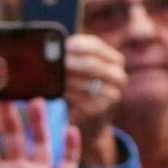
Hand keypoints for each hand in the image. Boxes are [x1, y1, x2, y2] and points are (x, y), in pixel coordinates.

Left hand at [62, 34, 126, 166]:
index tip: (62, 44)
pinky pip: (78, 97)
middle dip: (69, 61)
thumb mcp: (86, 71)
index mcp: (116, 62)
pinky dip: (65, 92)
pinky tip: (54, 90)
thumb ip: (77, 56)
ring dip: (64, 77)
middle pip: (91, 63)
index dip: (77, 44)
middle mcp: (119, 78)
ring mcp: (112, 95)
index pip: (97, 46)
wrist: (93, 124)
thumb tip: (55, 43)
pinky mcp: (99, 110)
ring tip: (48, 73)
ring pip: (83, 81)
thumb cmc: (85, 91)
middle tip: (51, 60)